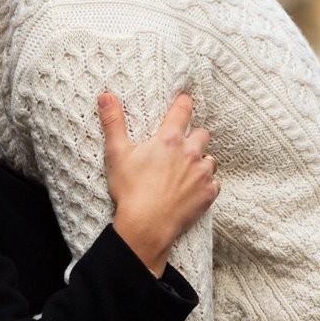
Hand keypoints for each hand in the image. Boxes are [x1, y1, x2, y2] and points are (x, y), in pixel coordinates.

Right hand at [99, 91, 218, 275]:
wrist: (147, 225)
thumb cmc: (130, 190)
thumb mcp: (116, 153)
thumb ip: (113, 122)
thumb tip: (105, 95)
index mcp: (169, 140)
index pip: (183, 110)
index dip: (184, 103)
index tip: (184, 101)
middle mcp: (190, 153)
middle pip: (202, 134)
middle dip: (194, 136)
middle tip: (181, 145)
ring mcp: (202, 174)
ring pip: (210, 159)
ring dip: (201, 161)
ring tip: (187, 170)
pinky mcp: (208, 193)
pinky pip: (214, 183)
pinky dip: (206, 184)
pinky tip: (192, 189)